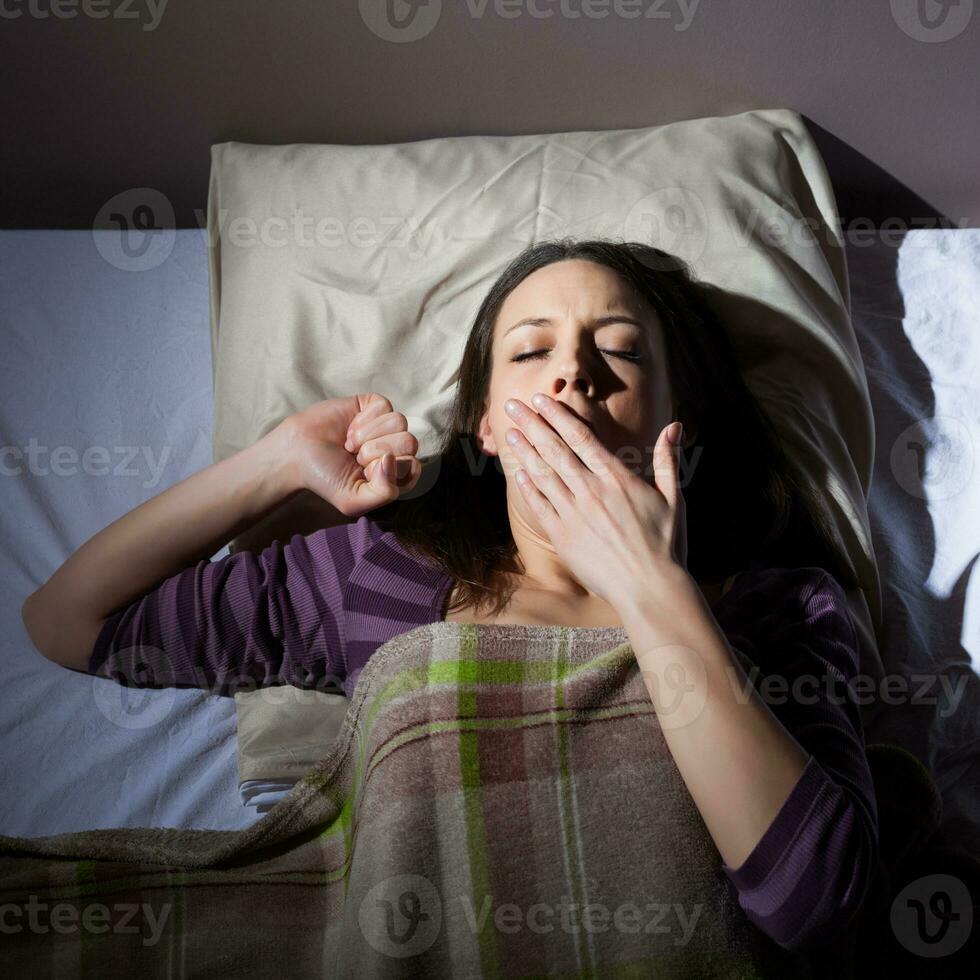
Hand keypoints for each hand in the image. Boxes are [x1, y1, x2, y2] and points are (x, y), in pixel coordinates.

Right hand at [280, 393, 422, 517]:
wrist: (297, 453)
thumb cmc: (326, 478)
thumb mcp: (353, 500)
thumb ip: (384, 492)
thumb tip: (392, 459)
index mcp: (396, 474)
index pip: (413, 467)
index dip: (388, 470)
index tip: (364, 473)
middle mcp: (395, 449)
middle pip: (409, 442)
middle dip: (376, 451)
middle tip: (354, 457)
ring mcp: (385, 427)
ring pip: (399, 422)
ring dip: (367, 435)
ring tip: (350, 444)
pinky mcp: (373, 407)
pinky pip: (384, 406)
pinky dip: (363, 419)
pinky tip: (349, 429)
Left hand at [503, 392, 687, 606]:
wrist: (651, 589)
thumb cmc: (667, 545)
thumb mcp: (675, 498)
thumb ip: (668, 460)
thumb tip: (674, 426)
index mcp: (618, 478)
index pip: (581, 438)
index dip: (557, 416)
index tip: (540, 399)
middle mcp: (592, 492)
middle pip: (555, 450)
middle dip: (532, 425)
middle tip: (511, 406)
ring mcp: (575, 515)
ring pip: (544, 475)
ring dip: (525, 452)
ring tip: (510, 433)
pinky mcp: (564, 538)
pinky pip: (541, 507)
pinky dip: (528, 488)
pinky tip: (519, 474)